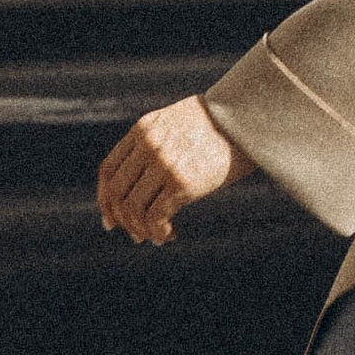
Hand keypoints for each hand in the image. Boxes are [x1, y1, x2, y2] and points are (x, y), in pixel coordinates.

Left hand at [98, 95, 252, 245]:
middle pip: (117, 192)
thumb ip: (156, 141)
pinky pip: (155, 217)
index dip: (105, 199)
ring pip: (133, 208)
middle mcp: (148, 146)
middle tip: (135, 235)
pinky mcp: (182, 182)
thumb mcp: (178, 122)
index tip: (111, 219)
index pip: (108, 170)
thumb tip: (143, 177)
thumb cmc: (220, 123)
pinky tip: (170, 235)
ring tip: (157, 236)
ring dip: (141, 230)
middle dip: (122, 220)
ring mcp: (164, 164)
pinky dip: (158, 232)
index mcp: (143, 130)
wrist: (249, 117)